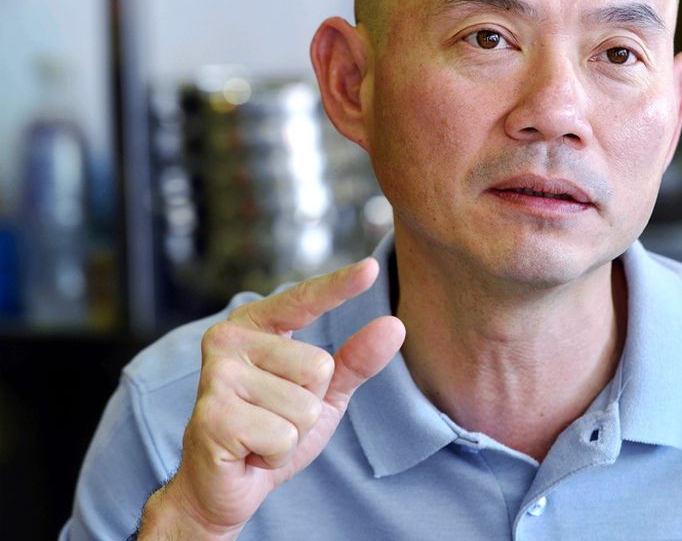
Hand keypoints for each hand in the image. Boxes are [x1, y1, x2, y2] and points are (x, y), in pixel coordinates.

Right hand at [139, 258, 404, 539]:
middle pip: (318, 366)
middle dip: (309, 406)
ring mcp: (217, 377)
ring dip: (291, 435)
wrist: (219, 488)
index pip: (305, 299)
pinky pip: (283, 436)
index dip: (338, 285)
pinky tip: (248, 454)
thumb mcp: (322, 394)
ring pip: (304, 407)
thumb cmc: (270, 432)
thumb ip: (356, 360)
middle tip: (272, 419)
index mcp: (254, 325)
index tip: (371, 267)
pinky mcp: (213, 417)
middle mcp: (228, 339)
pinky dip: (276, 455)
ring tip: (259, 436)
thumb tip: (395, 325)